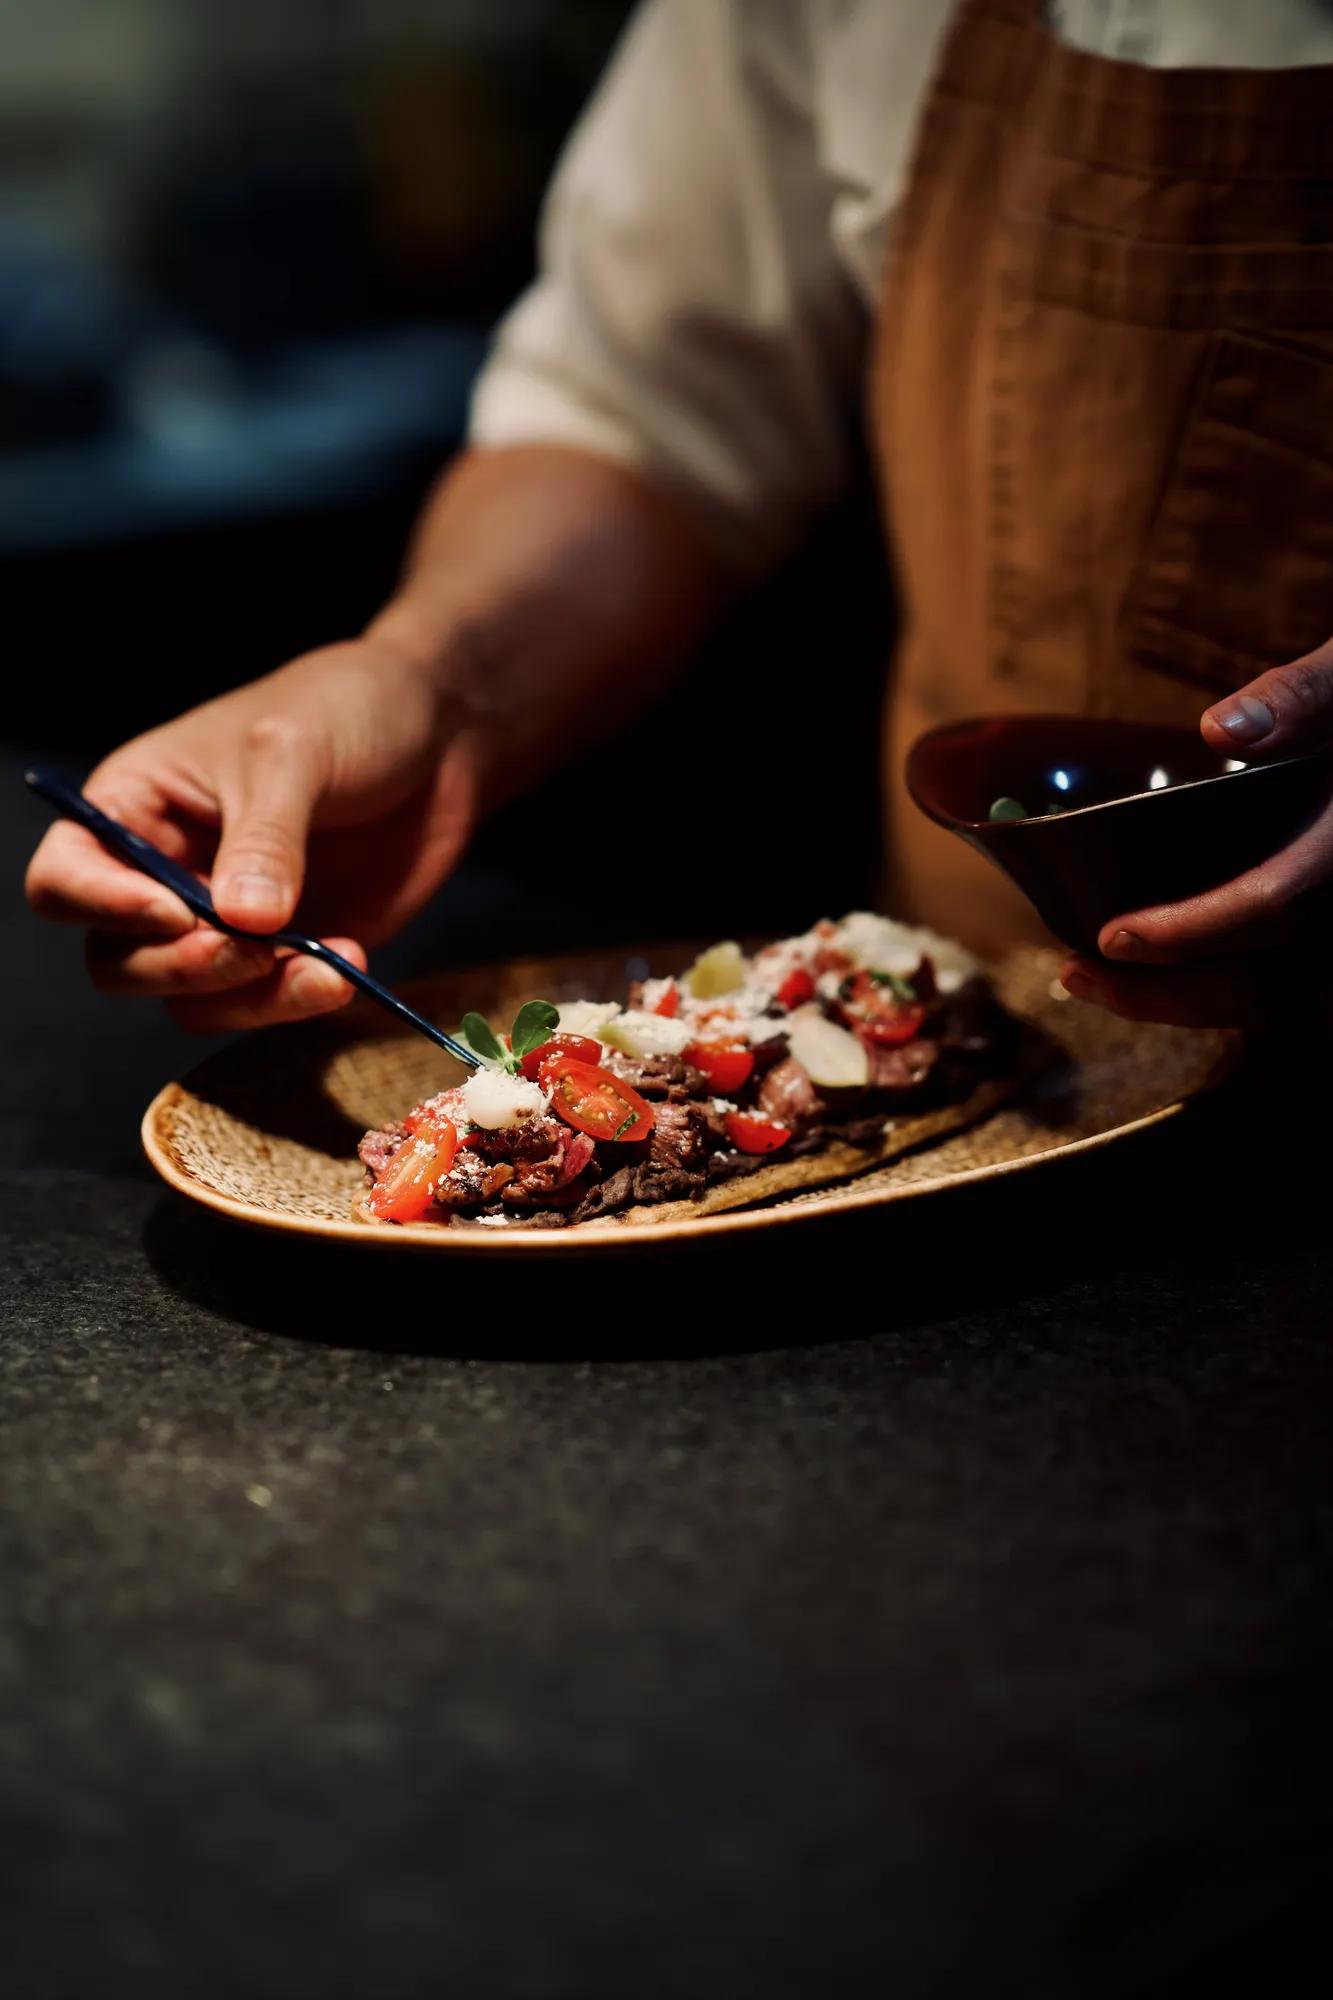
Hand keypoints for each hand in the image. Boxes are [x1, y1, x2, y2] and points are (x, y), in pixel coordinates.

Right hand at [26, 636, 481, 1030]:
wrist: (436, 729)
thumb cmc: (343, 710)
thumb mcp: (293, 755)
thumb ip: (264, 840)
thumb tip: (241, 923)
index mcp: (135, 807)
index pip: (65, 878)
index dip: (103, 907)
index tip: (177, 911)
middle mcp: (163, 874)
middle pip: (118, 961)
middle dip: (180, 969)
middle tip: (253, 951)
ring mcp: (224, 921)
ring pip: (190, 1000)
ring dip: (250, 999)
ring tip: (324, 966)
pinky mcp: (286, 953)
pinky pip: (264, 1003)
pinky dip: (298, 1000)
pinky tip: (350, 964)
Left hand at [1060, 640, 1332, 1027]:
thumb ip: (1305, 697)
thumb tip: (1222, 730)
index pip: (1273, 902)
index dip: (1190, 931)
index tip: (1113, 938)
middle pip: (1263, 984)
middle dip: (1164, 994)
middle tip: (1077, 976)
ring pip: (1268, 999)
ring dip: (1182, 1001)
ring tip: (1094, 982)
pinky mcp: (1320, 926)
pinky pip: (1275, 985)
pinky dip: (1213, 989)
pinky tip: (1151, 971)